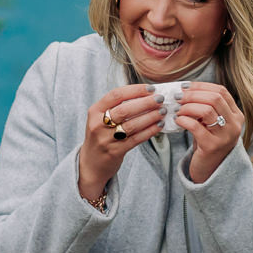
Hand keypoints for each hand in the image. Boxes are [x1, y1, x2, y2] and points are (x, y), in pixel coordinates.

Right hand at [78, 85, 158, 204]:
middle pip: (124, 110)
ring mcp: (106, 139)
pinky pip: (136, 139)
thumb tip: (145, 94)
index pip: (116, 95)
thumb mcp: (100, 118)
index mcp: (95, 111)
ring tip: (162, 111)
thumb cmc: (101, 136)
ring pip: (132, 125)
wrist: (90, 163)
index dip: (135, 90)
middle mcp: (98, 124)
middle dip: (145, 103)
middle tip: (160, 99)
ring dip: (150, 117)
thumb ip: (116, 106)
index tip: (150, 88)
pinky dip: (150, 131)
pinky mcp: (115, 152)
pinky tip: (159, 125)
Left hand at [175, 81, 244, 183]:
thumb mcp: (212, 123)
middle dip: (193, 95)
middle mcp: (234, 125)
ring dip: (188, 107)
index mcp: (236, 115)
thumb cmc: (207, 142)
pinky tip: (178, 121)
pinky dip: (184, 120)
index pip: (221, 91)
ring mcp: (225, 136)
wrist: (209, 170)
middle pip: (214, 98)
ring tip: (177, 110)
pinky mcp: (212, 146)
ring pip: (207, 110)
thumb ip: (206, 107)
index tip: (185, 86)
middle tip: (178, 96)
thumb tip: (185, 89)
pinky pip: (196, 127)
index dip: (201, 86)